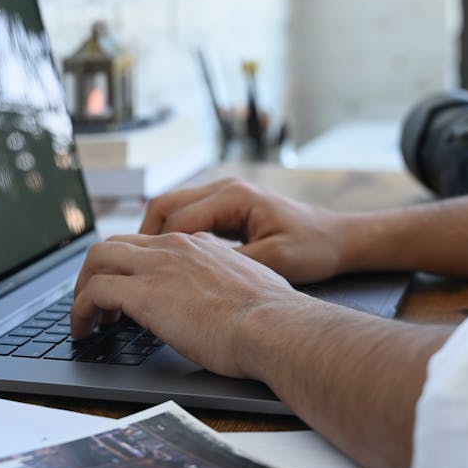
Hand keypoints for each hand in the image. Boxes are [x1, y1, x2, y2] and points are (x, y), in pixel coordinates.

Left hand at [71, 231, 291, 377]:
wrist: (273, 325)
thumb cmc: (271, 313)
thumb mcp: (249, 278)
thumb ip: (229, 272)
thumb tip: (229, 285)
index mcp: (197, 244)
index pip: (149, 241)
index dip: (130, 264)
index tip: (127, 287)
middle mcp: (173, 247)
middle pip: (115, 243)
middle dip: (97, 271)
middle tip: (96, 302)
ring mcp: (157, 266)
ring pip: (98, 259)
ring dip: (83, 288)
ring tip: (85, 318)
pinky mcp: (144, 294)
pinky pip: (94, 292)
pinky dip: (80, 310)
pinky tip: (84, 331)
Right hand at [140, 178, 347, 283]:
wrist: (338, 237)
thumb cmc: (313, 247)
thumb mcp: (274, 261)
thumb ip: (232, 265)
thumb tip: (192, 278)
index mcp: (233, 197)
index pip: (177, 219)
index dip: (154, 249)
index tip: (138, 276)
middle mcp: (224, 190)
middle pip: (165, 206)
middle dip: (142, 238)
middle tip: (128, 272)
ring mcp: (224, 196)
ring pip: (171, 210)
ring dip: (154, 237)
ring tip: (142, 270)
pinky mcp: (227, 208)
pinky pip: (187, 218)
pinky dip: (171, 238)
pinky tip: (168, 264)